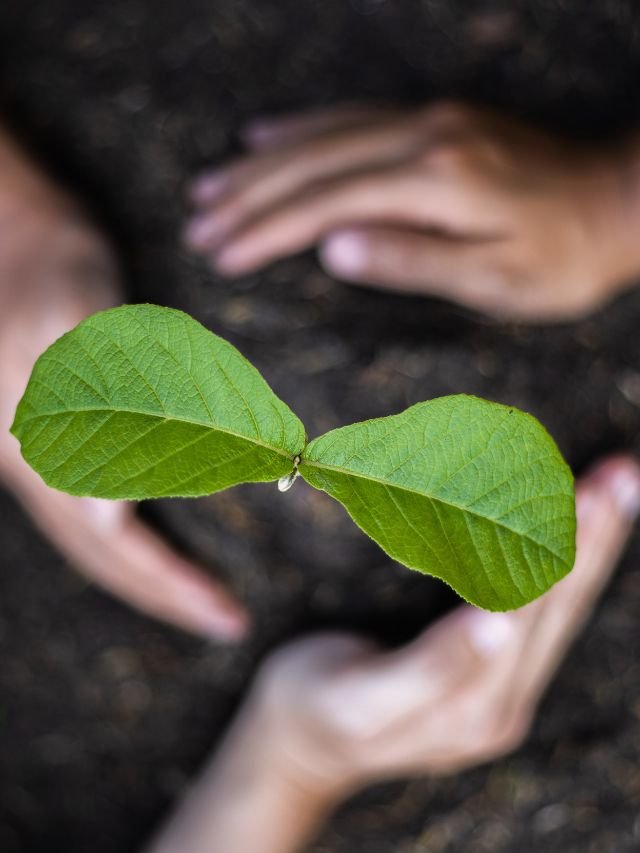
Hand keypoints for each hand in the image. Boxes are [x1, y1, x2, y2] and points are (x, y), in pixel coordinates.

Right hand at [0, 129, 247, 640]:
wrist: (11, 235)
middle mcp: (39, 465)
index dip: (171, 583)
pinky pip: (86, 513)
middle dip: (167, 595)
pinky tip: (152, 541)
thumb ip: (103, 397)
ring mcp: (36, 455)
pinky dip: (126, 542)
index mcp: (48, 451)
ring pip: (93, 543)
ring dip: (146, 576)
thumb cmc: (50, 265)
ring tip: (195, 598)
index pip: (117, 545)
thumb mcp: (77, 317)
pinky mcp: (45, 437)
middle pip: (105, 558)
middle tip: (226, 623)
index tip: (226, 613)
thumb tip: (125, 502)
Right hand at [148, 455, 639, 852]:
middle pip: (560, 611)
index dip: (570, 552)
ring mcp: (500, 696)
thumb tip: (494, 626)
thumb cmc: (318, 709)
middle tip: (619, 475)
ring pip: (558, 614)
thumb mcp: (361, 698)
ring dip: (589, 549)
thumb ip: (430, 668)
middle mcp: (501, 705)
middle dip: (593, 540)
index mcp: (473, 710)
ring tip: (613, 489)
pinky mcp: (490, 684)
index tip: (595, 492)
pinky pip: (540, 620)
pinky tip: (573, 534)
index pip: (535, 617)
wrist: (301, 747)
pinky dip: (561, 567)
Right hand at [185, 103, 639, 320]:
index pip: (326, 203)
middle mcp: (424, 136)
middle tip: (196, 220)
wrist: (618, 202)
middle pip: (313, 161)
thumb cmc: (563, 258)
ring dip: (262, 161)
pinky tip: (266, 135)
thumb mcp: (494, 279)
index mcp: (435, 181)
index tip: (219, 253)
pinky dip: (303, 127)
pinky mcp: (435, 119)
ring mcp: (429, 119)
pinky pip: (353, 115)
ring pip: (325, 133)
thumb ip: (410, 260)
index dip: (266, 230)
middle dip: (248, 194)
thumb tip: (331, 250)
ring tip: (210, 184)